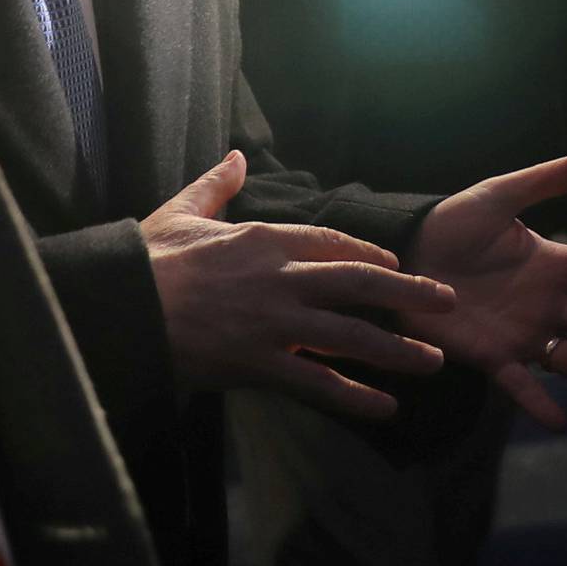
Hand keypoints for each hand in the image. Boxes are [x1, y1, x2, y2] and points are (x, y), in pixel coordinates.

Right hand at [142, 151, 457, 420]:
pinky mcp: (258, 365)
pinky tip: (386, 408)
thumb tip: (236, 156)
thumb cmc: (147, 263)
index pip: (336, 245)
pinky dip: (355, 398)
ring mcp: (275, 324)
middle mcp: (283, 277)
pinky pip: (317, 385)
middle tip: (449, 303)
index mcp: (268, 239)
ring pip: (351, 336)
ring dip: (397, 350)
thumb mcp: (183, 213)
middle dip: (410, 294)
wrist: (117, 308)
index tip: (398, 268)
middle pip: (361, 284)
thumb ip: (218, 186)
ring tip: (435, 361)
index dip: (370, 258)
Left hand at [406, 153, 566, 429]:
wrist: (404, 257)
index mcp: (550, 263)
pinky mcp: (492, 356)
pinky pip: (521, 384)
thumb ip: (539, 182)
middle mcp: (545, 302)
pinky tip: (561, 421)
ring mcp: (522, 332)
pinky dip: (540, 403)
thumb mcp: (496, 197)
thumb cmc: (451, 225)